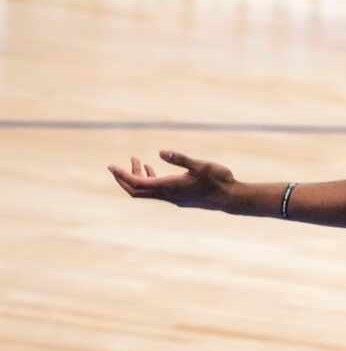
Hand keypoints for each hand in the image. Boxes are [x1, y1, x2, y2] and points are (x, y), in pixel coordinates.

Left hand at [108, 151, 235, 210]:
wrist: (231, 198)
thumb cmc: (218, 180)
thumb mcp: (201, 165)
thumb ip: (180, 159)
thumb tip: (160, 152)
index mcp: (169, 186)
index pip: (137, 184)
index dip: (122, 175)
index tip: (110, 166)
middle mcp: (168, 195)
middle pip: (136, 192)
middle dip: (124, 179)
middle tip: (116, 166)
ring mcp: (173, 198)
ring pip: (147, 192)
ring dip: (138, 178)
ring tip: (138, 161)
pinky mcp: (179, 198)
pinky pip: (157, 192)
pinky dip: (150, 181)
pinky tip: (154, 170)